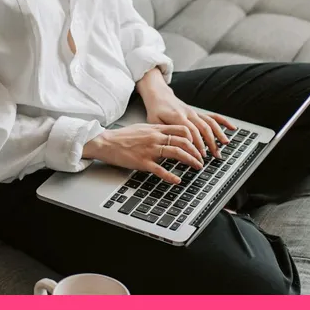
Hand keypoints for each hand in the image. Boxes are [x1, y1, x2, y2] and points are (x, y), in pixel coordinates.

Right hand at [82, 124, 203, 183]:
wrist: (107, 142)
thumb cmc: (123, 137)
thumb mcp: (143, 128)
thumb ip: (157, 131)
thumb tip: (169, 134)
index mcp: (156, 129)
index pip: (182, 129)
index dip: (194, 137)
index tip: (199, 145)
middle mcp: (155, 137)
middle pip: (183, 141)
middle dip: (196, 151)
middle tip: (202, 158)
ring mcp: (150, 150)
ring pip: (176, 152)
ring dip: (190, 160)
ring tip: (197, 166)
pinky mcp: (143, 162)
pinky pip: (160, 170)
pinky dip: (171, 176)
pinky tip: (177, 180)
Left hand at [144, 91, 236, 159]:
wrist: (159, 95)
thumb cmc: (155, 111)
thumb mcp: (154, 122)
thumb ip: (164, 132)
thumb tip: (172, 144)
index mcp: (177, 117)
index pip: (191, 132)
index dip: (196, 144)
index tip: (199, 156)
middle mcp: (189, 114)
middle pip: (203, 128)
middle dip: (210, 143)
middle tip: (214, 156)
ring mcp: (195, 113)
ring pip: (210, 123)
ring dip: (219, 134)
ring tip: (224, 145)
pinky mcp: (198, 113)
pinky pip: (212, 116)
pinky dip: (223, 122)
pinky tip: (232, 128)